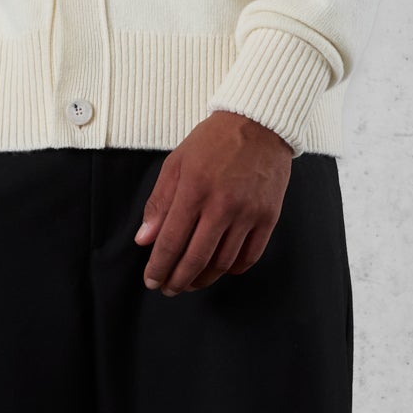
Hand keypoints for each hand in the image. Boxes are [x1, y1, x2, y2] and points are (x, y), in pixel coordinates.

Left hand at [133, 111, 291, 293]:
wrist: (259, 124)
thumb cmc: (214, 141)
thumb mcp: (176, 163)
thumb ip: (159, 203)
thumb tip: (144, 240)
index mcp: (194, 190)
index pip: (170, 241)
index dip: (158, 267)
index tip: (151, 280)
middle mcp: (222, 205)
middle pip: (196, 258)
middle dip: (177, 280)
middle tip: (168, 288)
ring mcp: (248, 213)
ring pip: (223, 262)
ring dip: (203, 279)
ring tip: (191, 282)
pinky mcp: (268, 217)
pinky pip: (250, 256)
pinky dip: (232, 269)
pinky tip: (219, 268)